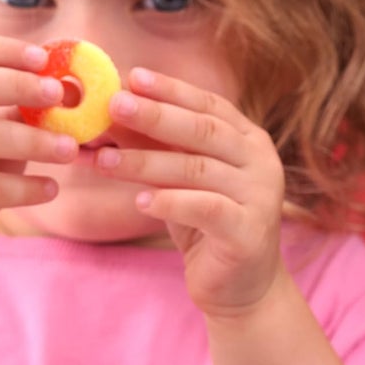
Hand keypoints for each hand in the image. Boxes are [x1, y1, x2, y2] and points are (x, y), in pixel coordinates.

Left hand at [94, 66, 286, 316]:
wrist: (240, 288)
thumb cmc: (205, 224)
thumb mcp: (178, 179)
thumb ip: (154, 146)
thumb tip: (105, 115)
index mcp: (247, 139)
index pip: (208, 105)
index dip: (170, 89)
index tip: (131, 76)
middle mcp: (260, 161)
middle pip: (203, 130)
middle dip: (155, 115)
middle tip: (114, 104)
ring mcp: (260, 196)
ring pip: (197, 169)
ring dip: (146, 162)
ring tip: (103, 161)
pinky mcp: (249, 232)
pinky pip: (206, 209)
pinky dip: (170, 202)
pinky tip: (139, 201)